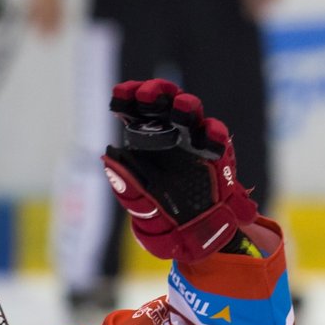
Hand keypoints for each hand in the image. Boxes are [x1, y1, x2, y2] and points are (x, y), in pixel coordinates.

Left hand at [101, 79, 258, 263]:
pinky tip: (208, 139)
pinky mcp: (214, 151)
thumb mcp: (139, 202)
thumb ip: (126, 184)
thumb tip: (108, 158)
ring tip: (181, 109)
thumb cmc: (159, 212)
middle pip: (162, 102)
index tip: (121, 94)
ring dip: (184, 105)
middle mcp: (167, 132)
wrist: (190, 232)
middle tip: (148, 96)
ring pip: (189, 111)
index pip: (134, 109)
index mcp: (144, 139)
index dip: (128, 96)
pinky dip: (213, 133)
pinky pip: (215, 135)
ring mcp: (191, 138)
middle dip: (156, 93)